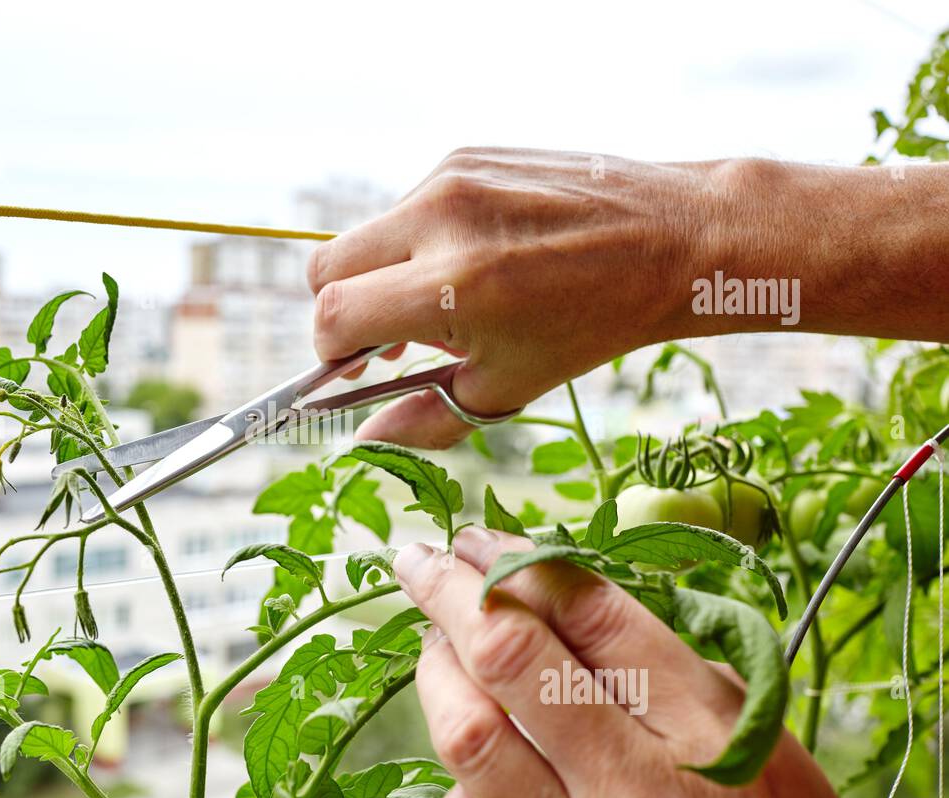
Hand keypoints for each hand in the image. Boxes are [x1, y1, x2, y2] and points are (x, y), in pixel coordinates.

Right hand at [307, 148, 717, 447]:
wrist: (673, 241)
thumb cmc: (593, 323)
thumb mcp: (507, 388)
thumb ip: (424, 418)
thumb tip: (366, 440)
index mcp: (451, 285)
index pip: (333, 314)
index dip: (329, 351)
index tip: (350, 367)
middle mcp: (441, 218)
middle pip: (326, 265)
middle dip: (340, 308)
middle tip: (381, 340)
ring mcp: (452, 176)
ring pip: (368, 234)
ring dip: (382, 274)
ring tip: (438, 304)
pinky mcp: (468, 153)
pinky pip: (410, 205)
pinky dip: (420, 240)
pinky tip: (473, 261)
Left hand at [394, 525, 874, 797]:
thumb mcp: (771, 745)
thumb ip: (681, 677)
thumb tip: (579, 608)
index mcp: (709, 729)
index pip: (589, 613)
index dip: (521, 562)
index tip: (481, 539)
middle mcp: (639, 786)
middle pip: (513, 658)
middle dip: (452, 594)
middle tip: (423, 562)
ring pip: (471, 735)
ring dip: (437, 673)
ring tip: (434, 642)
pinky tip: (450, 767)